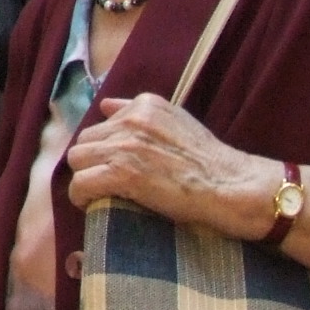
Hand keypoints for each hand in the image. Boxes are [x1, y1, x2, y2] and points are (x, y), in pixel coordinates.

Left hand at [66, 93, 279, 237]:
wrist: (231, 186)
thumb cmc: (209, 162)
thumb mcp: (177, 122)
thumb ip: (140, 112)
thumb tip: (105, 105)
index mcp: (145, 105)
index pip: (102, 124)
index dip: (104, 149)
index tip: (114, 165)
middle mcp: (132, 120)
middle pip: (85, 140)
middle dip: (92, 162)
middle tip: (105, 182)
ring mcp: (126, 146)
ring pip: (78, 160)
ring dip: (86, 178)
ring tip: (100, 194)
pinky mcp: (122, 173)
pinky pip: (81, 183)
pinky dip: (81, 196)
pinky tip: (92, 205)